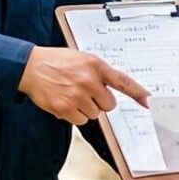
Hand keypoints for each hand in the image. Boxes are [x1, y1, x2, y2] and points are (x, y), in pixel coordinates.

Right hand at [18, 47, 149, 125]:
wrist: (30, 66)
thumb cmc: (56, 62)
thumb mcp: (81, 59)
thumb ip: (98, 72)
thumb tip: (113, 88)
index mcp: (95, 65)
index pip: (122, 81)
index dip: (138, 93)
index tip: (148, 102)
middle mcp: (88, 80)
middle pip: (109, 105)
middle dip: (100, 102)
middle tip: (85, 92)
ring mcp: (77, 95)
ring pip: (95, 114)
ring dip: (85, 108)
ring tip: (71, 94)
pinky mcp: (65, 108)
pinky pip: (81, 120)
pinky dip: (74, 115)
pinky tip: (64, 101)